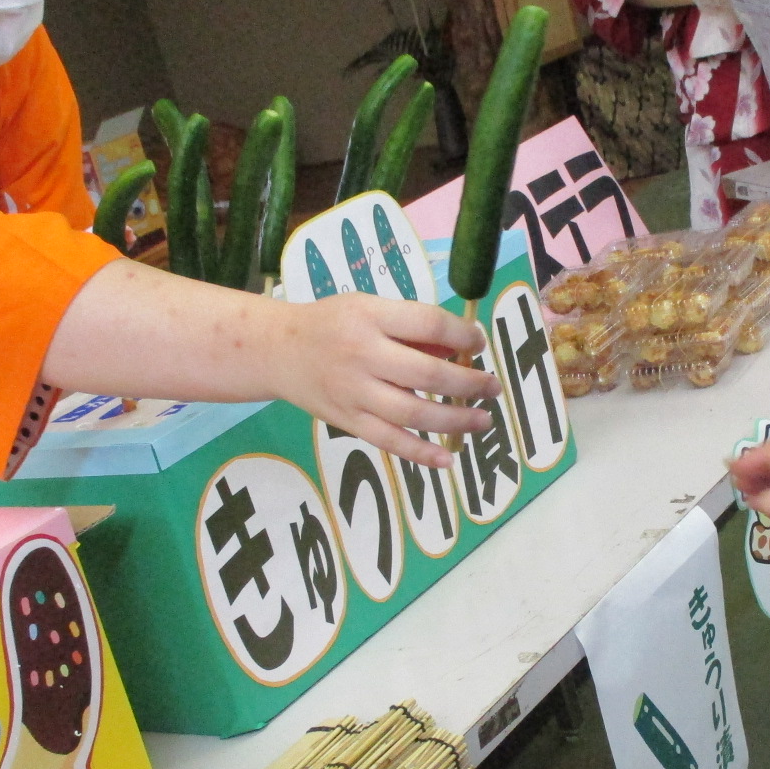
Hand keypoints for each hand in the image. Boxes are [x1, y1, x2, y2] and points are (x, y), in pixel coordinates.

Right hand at [267, 294, 497, 468]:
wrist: (276, 351)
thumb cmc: (333, 324)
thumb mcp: (370, 308)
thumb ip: (412, 328)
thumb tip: (460, 353)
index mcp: (371, 317)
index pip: (428, 324)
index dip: (462, 336)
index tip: (478, 344)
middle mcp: (362, 354)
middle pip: (427, 374)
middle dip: (468, 383)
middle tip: (492, 387)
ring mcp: (354, 392)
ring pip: (413, 414)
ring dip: (455, 421)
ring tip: (483, 420)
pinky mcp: (348, 421)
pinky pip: (389, 442)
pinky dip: (421, 454)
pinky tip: (448, 460)